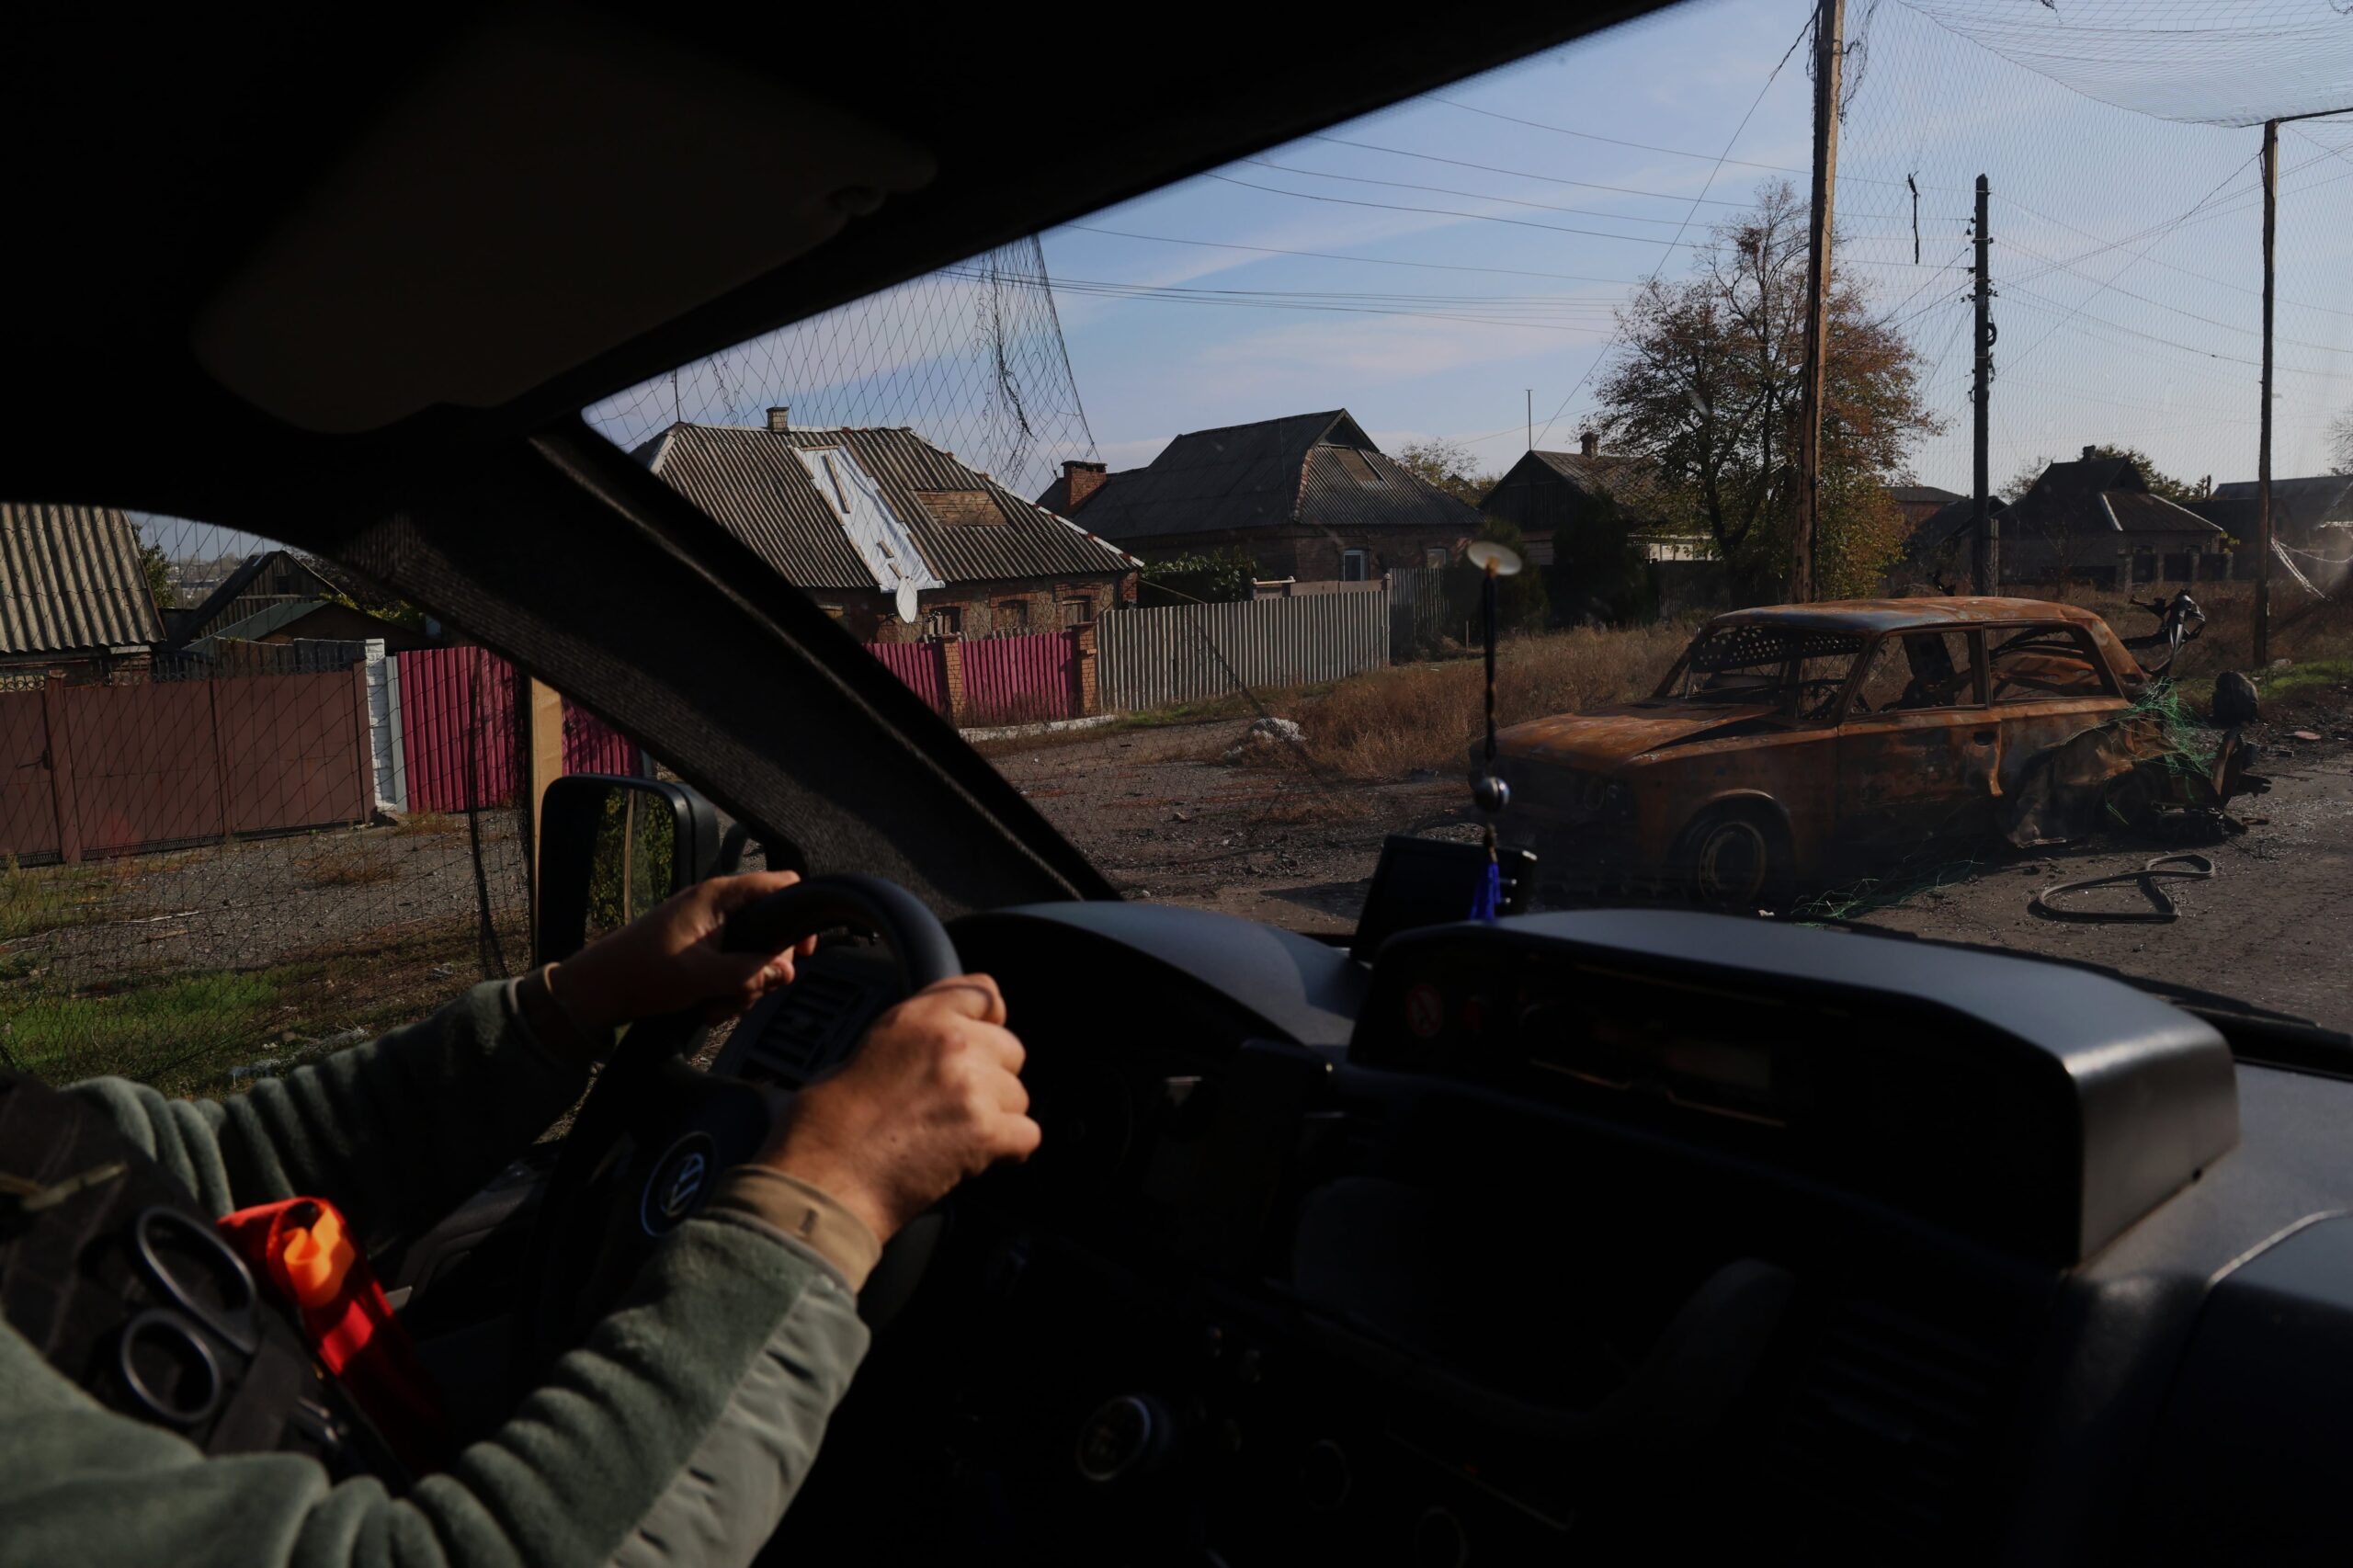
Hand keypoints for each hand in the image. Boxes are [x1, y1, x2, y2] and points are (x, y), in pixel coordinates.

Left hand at [547, 870, 819, 1037]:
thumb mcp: (703, 976)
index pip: (780, 884)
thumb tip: (788, 971)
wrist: (597, 989)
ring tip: (716, 1006)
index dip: (799, 915)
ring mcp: (707, 926)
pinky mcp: (698, 946)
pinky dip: (725, 987)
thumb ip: (750, 972)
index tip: (802, 951)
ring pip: (751, 953)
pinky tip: (707, 1006)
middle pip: (769, 929)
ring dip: (742, 985)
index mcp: (719, 897)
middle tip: (747, 992)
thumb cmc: (644, 973)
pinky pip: (730, 963)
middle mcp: (716, 905)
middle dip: (764, 968)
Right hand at [759, 974, 1039, 1242]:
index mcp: (917, 1017)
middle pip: (1011, 1049)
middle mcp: (951, 1042)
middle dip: (994, 1077)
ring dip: (999, 1117)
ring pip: (1019, 1096)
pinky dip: (1010, 1150)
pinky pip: (1027, 1135)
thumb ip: (912, 1041)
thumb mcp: (864, 1052)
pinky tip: (980, 1158)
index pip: (985, 993)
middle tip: (961, 1104)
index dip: (988, 1022)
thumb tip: (936, 1053)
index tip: (983, 1040)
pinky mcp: (986, 1132)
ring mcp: (972, 1086)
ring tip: (957, 1136)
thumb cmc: (825, 1126)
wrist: (822, 1178)